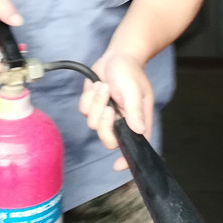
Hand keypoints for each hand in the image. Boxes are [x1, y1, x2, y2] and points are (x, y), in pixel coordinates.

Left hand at [78, 53, 153, 171]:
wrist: (117, 56)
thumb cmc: (130, 71)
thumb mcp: (135, 89)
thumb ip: (135, 110)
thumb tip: (139, 130)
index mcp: (138, 121)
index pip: (136, 146)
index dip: (127, 159)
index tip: (117, 166)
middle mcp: (122, 122)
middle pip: (108, 140)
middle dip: (104, 123)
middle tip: (108, 106)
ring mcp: (106, 116)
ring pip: (93, 124)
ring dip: (97, 103)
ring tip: (105, 87)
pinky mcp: (93, 108)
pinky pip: (83, 111)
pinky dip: (88, 97)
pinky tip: (98, 86)